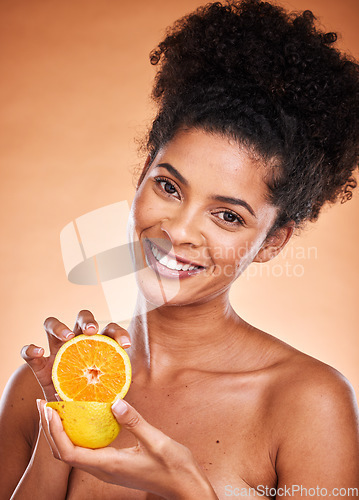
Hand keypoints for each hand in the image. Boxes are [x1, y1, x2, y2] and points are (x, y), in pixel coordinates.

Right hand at [21, 310, 130, 400]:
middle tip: (92, 331)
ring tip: (66, 337)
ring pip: (51, 325)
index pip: (109, 330)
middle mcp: (77, 342)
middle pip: (81, 318)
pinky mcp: (39, 365)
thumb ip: (111, 393)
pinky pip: (28, 352)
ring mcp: (56, 351)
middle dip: (87, 320)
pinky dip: (30, 349)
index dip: (119, 332)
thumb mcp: (105, 396)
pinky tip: (39, 353)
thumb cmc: (93, 401)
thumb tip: (121, 405)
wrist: (68, 415)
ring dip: (58, 327)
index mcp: (98, 345)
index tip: (125, 344)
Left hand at [37, 399, 217, 499]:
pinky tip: (82, 419)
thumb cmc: (173, 467)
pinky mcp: (113, 465)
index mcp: (109, 465)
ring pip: (73, 453)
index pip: (69, 453)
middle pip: (64, 453)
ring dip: (61, 431)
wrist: (184, 487)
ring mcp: (107, 469)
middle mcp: (103, 470)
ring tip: (58, 409)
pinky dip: (77, 434)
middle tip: (45, 404)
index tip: (49, 410)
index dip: (55, 432)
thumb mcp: (156, 440)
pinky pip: (86, 451)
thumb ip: (135, 422)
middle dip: (51, 429)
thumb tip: (115, 403)